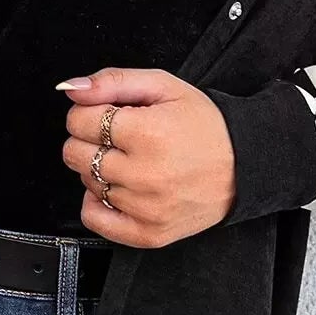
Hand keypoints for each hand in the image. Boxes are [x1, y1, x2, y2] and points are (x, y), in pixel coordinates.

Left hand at [58, 66, 236, 245]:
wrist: (244, 165)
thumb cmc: (205, 125)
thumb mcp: (163, 86)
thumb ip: (112, 81)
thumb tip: (71, 89)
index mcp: (147, 133)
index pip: (79, 120)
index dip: (89, 111)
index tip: (110, 113)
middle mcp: (145, 174)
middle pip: (75, 153)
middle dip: (89, 139)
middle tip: (120, 136)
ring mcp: (146, 208)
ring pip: (86, 182)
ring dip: (100, 168)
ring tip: (131, 160)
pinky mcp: (149, 233)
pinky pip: (94, 218)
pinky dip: (98, 202)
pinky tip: (119, 187)